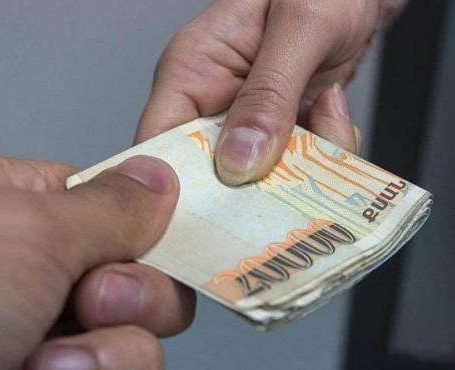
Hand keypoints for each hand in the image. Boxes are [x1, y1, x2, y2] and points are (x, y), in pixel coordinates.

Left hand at [0, 153, 194, 369]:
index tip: (154, 255)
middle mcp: (25, 284)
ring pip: (129, 366)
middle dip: (125, 313)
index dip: (149, 239)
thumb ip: (106, 210)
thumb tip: (159, 179)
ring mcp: (26, 357)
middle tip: (81, 311)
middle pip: (139, 295)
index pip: (119, 218)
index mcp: (18, 215)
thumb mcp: (16, 230)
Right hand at [136, 0, 402, 184]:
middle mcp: (210, 104)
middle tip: (283, 194)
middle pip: (207, 176)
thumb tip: (238, 163)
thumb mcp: (301, 25)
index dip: (171, 192)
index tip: (204, 221)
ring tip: (328, 134)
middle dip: (250, 190)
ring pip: (257, 181)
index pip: (158, 146)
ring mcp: (246, 123)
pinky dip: (322, 162)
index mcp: (191, 72)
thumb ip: (269, 91)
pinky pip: (292, 170)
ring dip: (298, 174)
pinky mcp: (278, 134)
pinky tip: (334, 129)